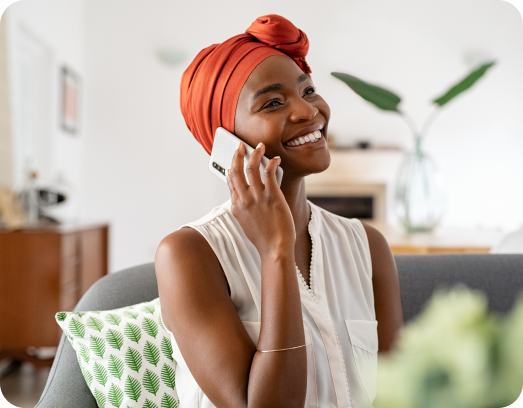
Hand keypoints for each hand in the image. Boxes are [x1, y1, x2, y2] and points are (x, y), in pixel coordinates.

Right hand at [227, 142, 294, 258]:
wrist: (275, 249)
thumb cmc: (263, 238)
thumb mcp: (245, 223)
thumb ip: (242, 209)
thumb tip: (240, 200)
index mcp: (236, 206)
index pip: (230, 182)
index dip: (230, 169)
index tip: (233, 162)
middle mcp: (244, 199)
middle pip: (236, 171)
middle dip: (237, 155)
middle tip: (240, 146)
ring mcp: (257, 197)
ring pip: (251, 168)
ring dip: (255, 154)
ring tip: (260, 146)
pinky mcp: (272, 197)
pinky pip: (269, 173)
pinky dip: (271, 163)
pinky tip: (275, 159)